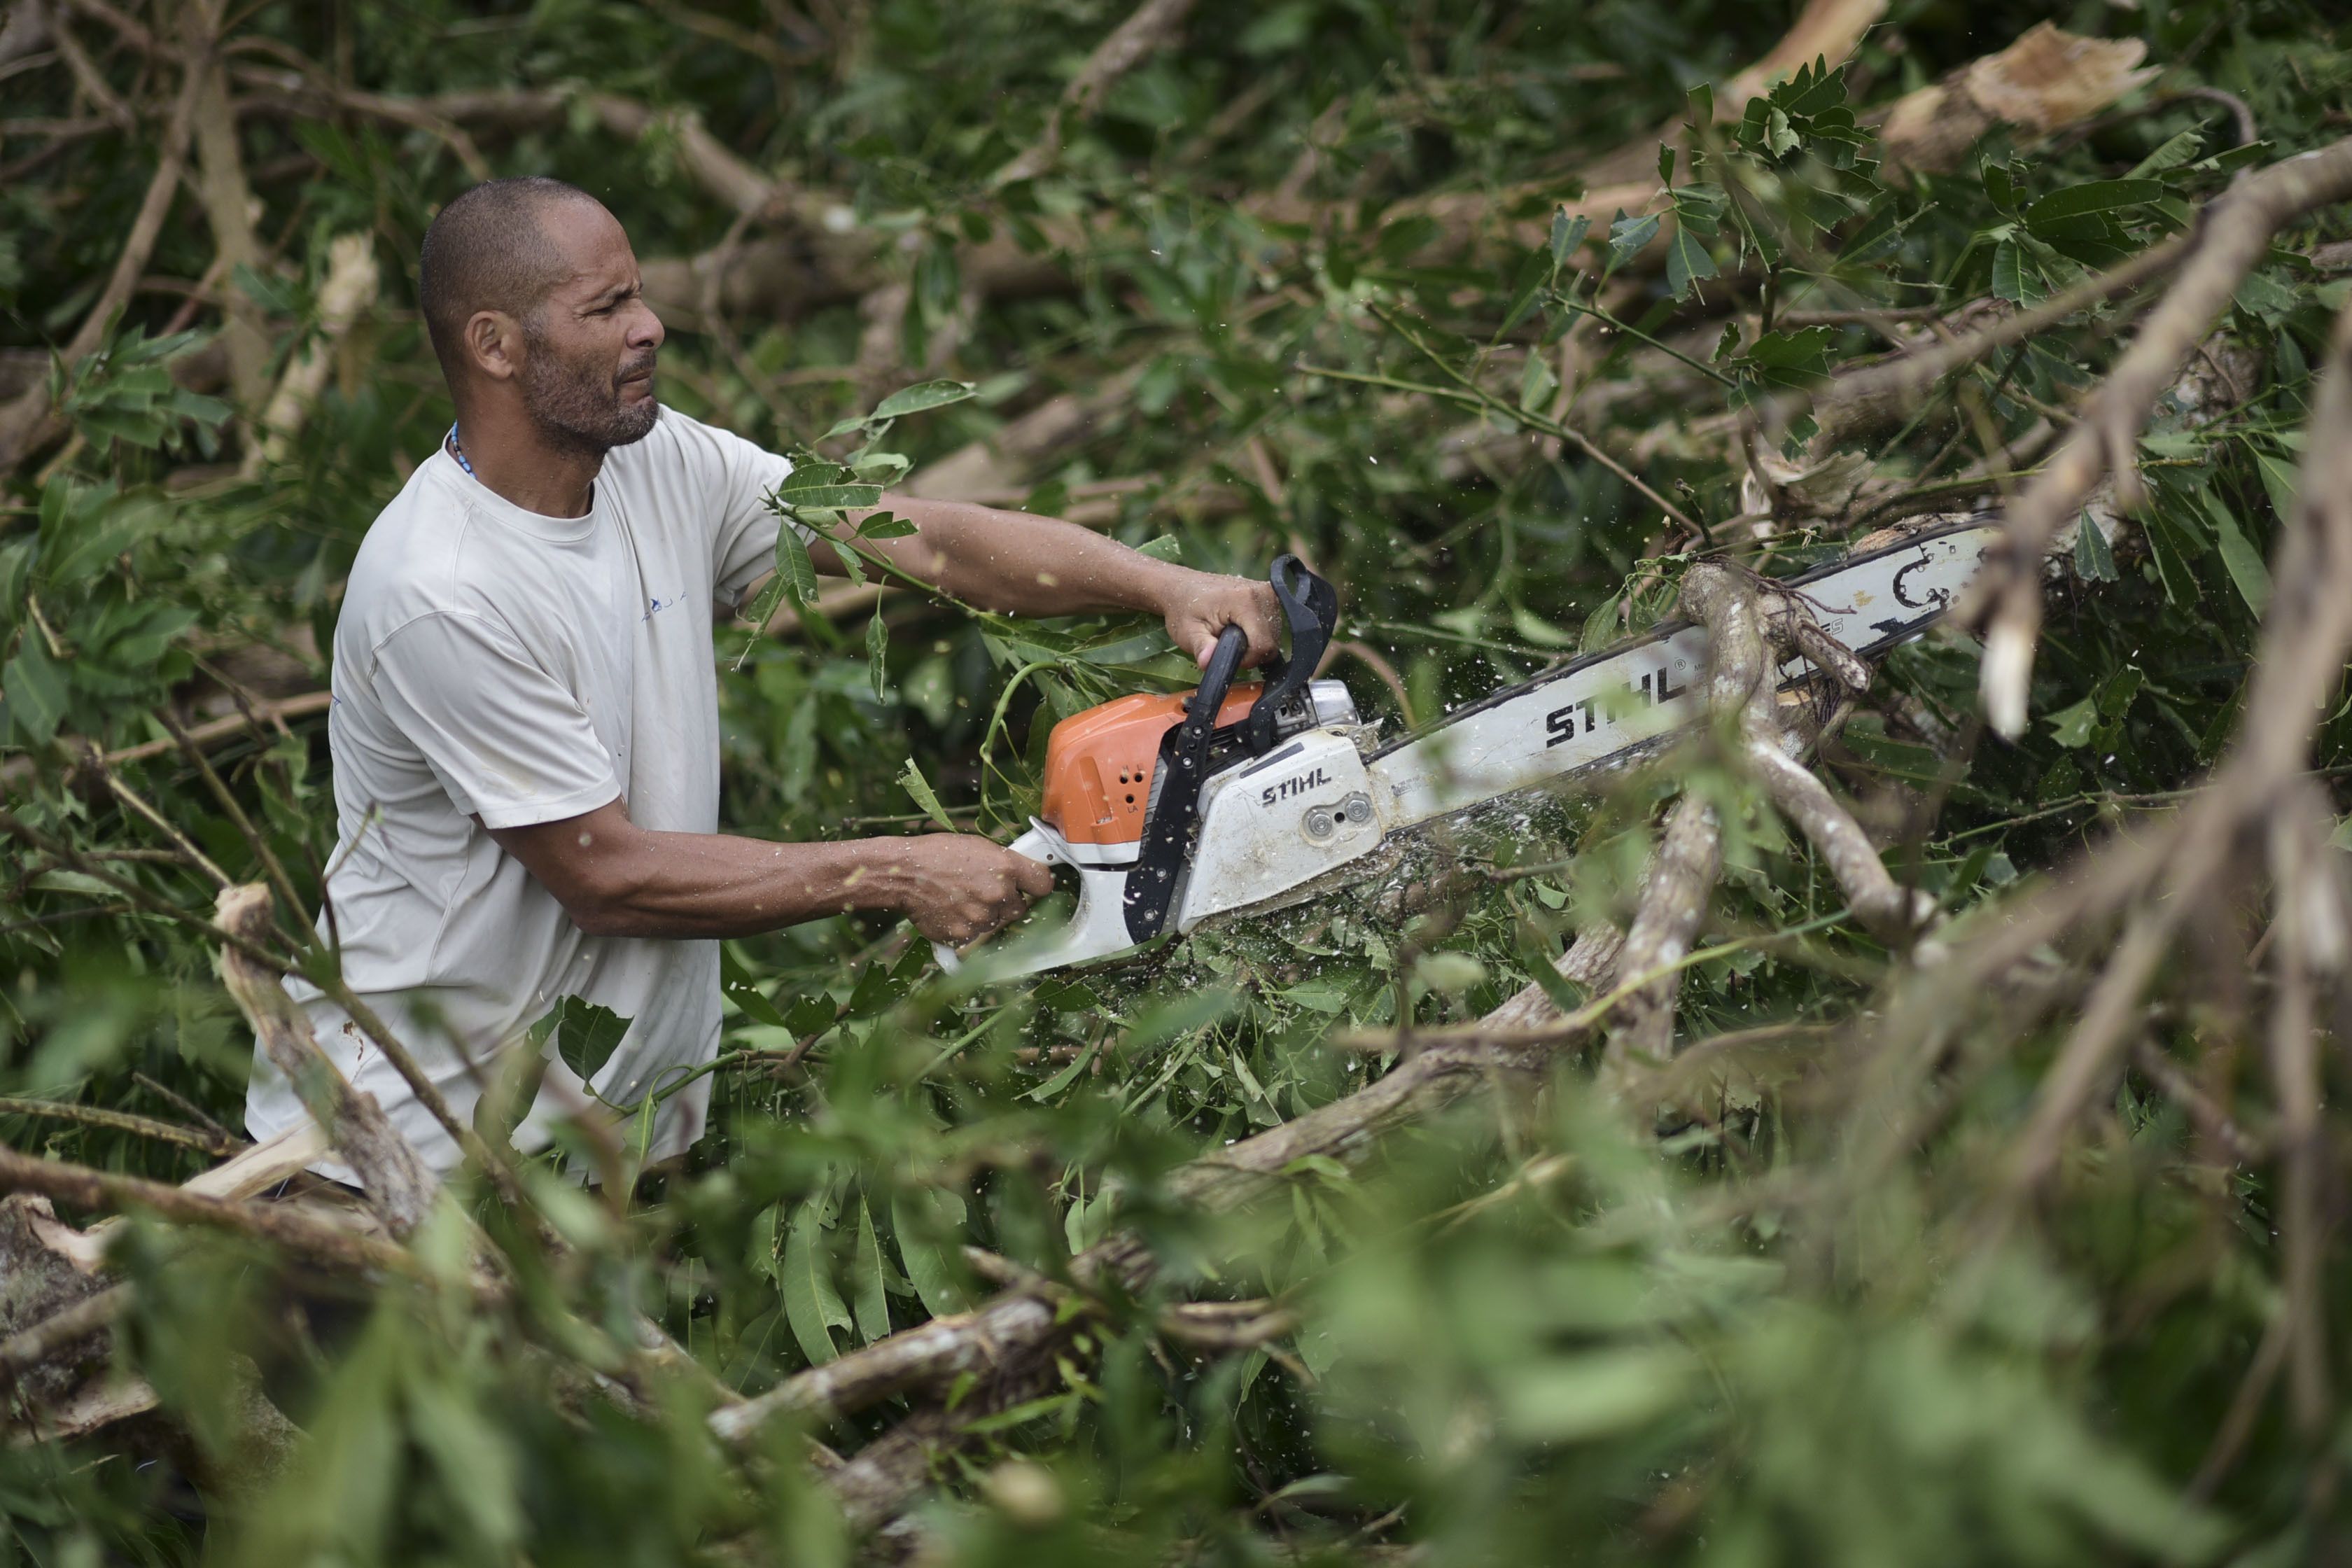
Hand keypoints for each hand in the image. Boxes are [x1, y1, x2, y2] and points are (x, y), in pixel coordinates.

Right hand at [886, 834, 1057, 945]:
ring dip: (985, 914)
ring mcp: (982, 918)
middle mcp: (998, 894)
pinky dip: (966, 927)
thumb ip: (1004, 863)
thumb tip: (1022, 876)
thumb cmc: (937, 855)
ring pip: (996, 922)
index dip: (1037, 885)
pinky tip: (952, 910)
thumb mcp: (978, 847)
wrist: (904, 874)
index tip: (1032, 886)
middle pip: (1020, 908)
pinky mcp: (964, 935)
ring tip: (960, 897)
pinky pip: (975, 935)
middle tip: (983, 889)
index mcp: (1006, 867)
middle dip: (1006, 901)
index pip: (1044, 883)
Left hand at [1157, 569, 1284, 669]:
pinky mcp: (1270, 595)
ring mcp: (1269, 592)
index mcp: (1245, 600)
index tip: (1227, 653)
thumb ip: (1201, 647)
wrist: (1182, 587)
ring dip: (1253, 642)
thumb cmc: (1184, 608)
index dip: (1247, 659)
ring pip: (1273, 636)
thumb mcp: (1188, 632)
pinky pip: (1272, 626)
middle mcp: (1263, 593)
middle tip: (1226, 643)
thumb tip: (1207, 661)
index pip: (1263, 644)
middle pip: (1271, 642)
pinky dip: (1257, 633)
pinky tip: (1239, 627)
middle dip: (1250, 651)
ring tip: (1230, 633)